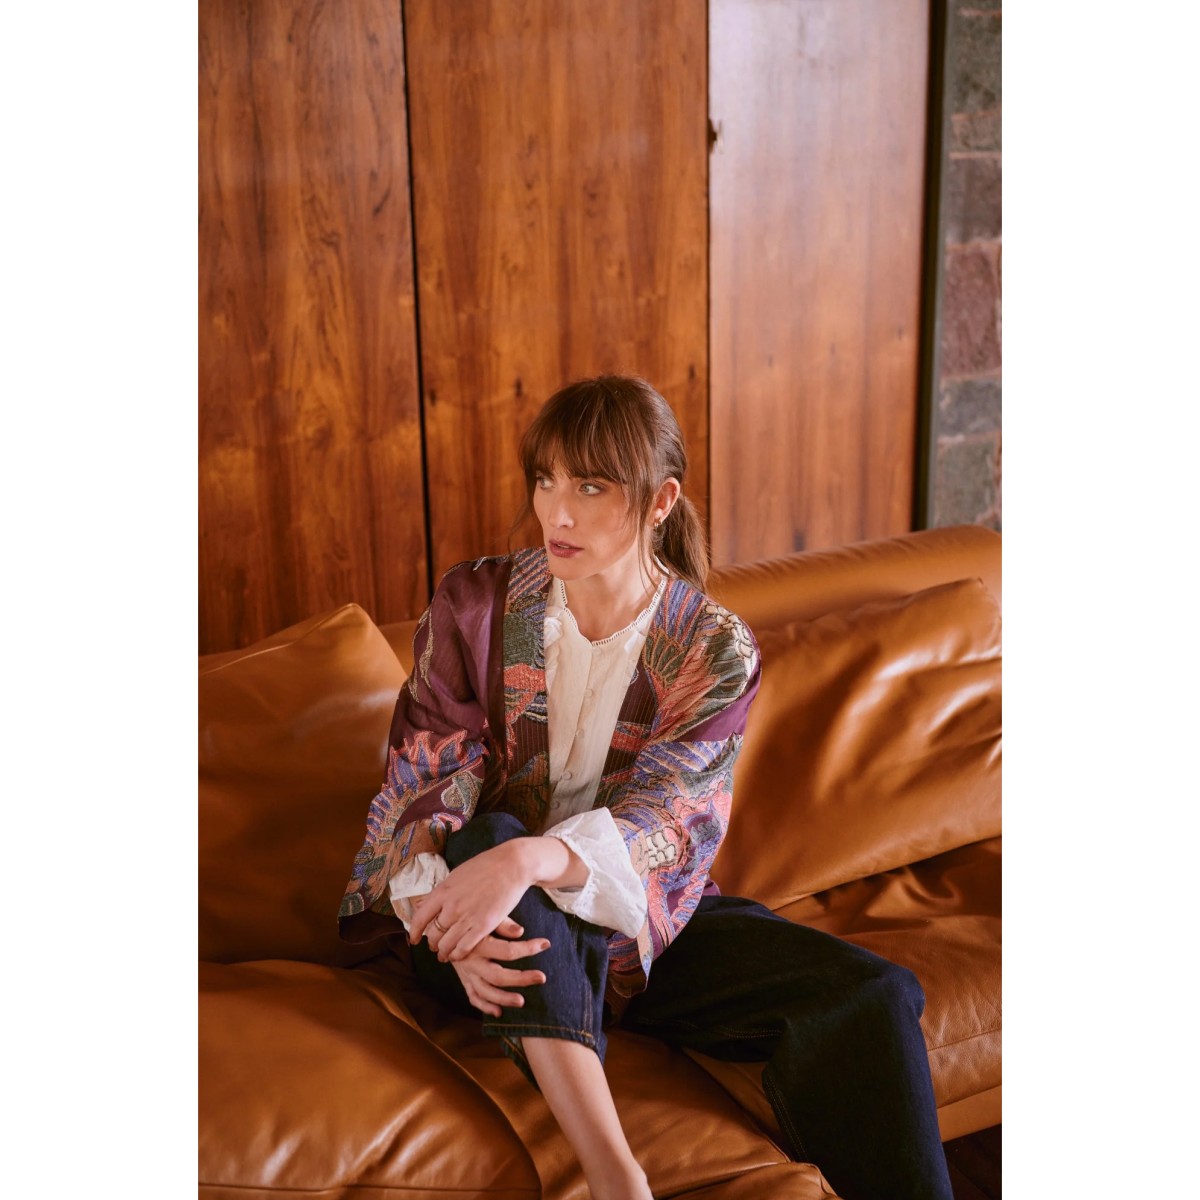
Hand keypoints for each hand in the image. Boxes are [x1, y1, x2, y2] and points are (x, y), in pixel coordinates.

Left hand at [408, 840, 535, 960]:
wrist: (511, 865)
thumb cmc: (485, 866)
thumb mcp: (456, 875)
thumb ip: (441, 892)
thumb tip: (424, 903)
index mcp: (443, 891)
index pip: (420, 918)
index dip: (414, 933)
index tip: (414, 940)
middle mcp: (451, 906)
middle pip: (433, 934)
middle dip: (432, 944)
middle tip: (435, 947)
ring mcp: (467, 917)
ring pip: (447, 944)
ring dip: (444, 952)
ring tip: (446, 955)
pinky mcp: (484, 925)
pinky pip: (464, 948)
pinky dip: (458, 955)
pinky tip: (458, 955)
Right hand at [445, 923, 551, 1017]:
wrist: (442, 926)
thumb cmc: (470, 917)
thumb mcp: (484, 915)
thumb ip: (502, 924)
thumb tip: (521, 931)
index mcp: (478, 943)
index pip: (507, 950)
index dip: (528, 948)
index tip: (546, 944)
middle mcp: (471, 961)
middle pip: (498, 975)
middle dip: (521, 978)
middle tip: (541, 977)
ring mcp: (466, 973)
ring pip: (485, 991)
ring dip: (503, 998)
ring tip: (522, 1001)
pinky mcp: (463, 980)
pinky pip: (473, 997)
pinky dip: (485, 1007)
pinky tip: (499, 1012)